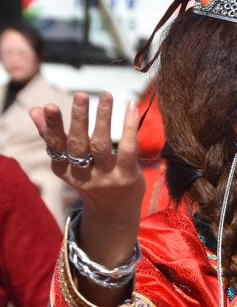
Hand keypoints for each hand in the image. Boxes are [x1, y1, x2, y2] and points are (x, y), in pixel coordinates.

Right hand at [29, 91, 143, 265]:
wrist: (115, 212)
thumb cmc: (90, 178)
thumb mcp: (67, 163)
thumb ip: (53, 138)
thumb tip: (36, 110)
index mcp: (64, 170)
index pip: (56, 146)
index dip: (51, 127)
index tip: (47, 106)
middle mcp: (84, 175)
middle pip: (78, 145)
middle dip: (78, 119)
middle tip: (80, 95)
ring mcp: (107, 177)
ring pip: (102, 145)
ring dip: (103, 118)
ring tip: (105, 95)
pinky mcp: (128, 176)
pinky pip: (128, 149)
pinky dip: (129, 128)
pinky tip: (130, 108)